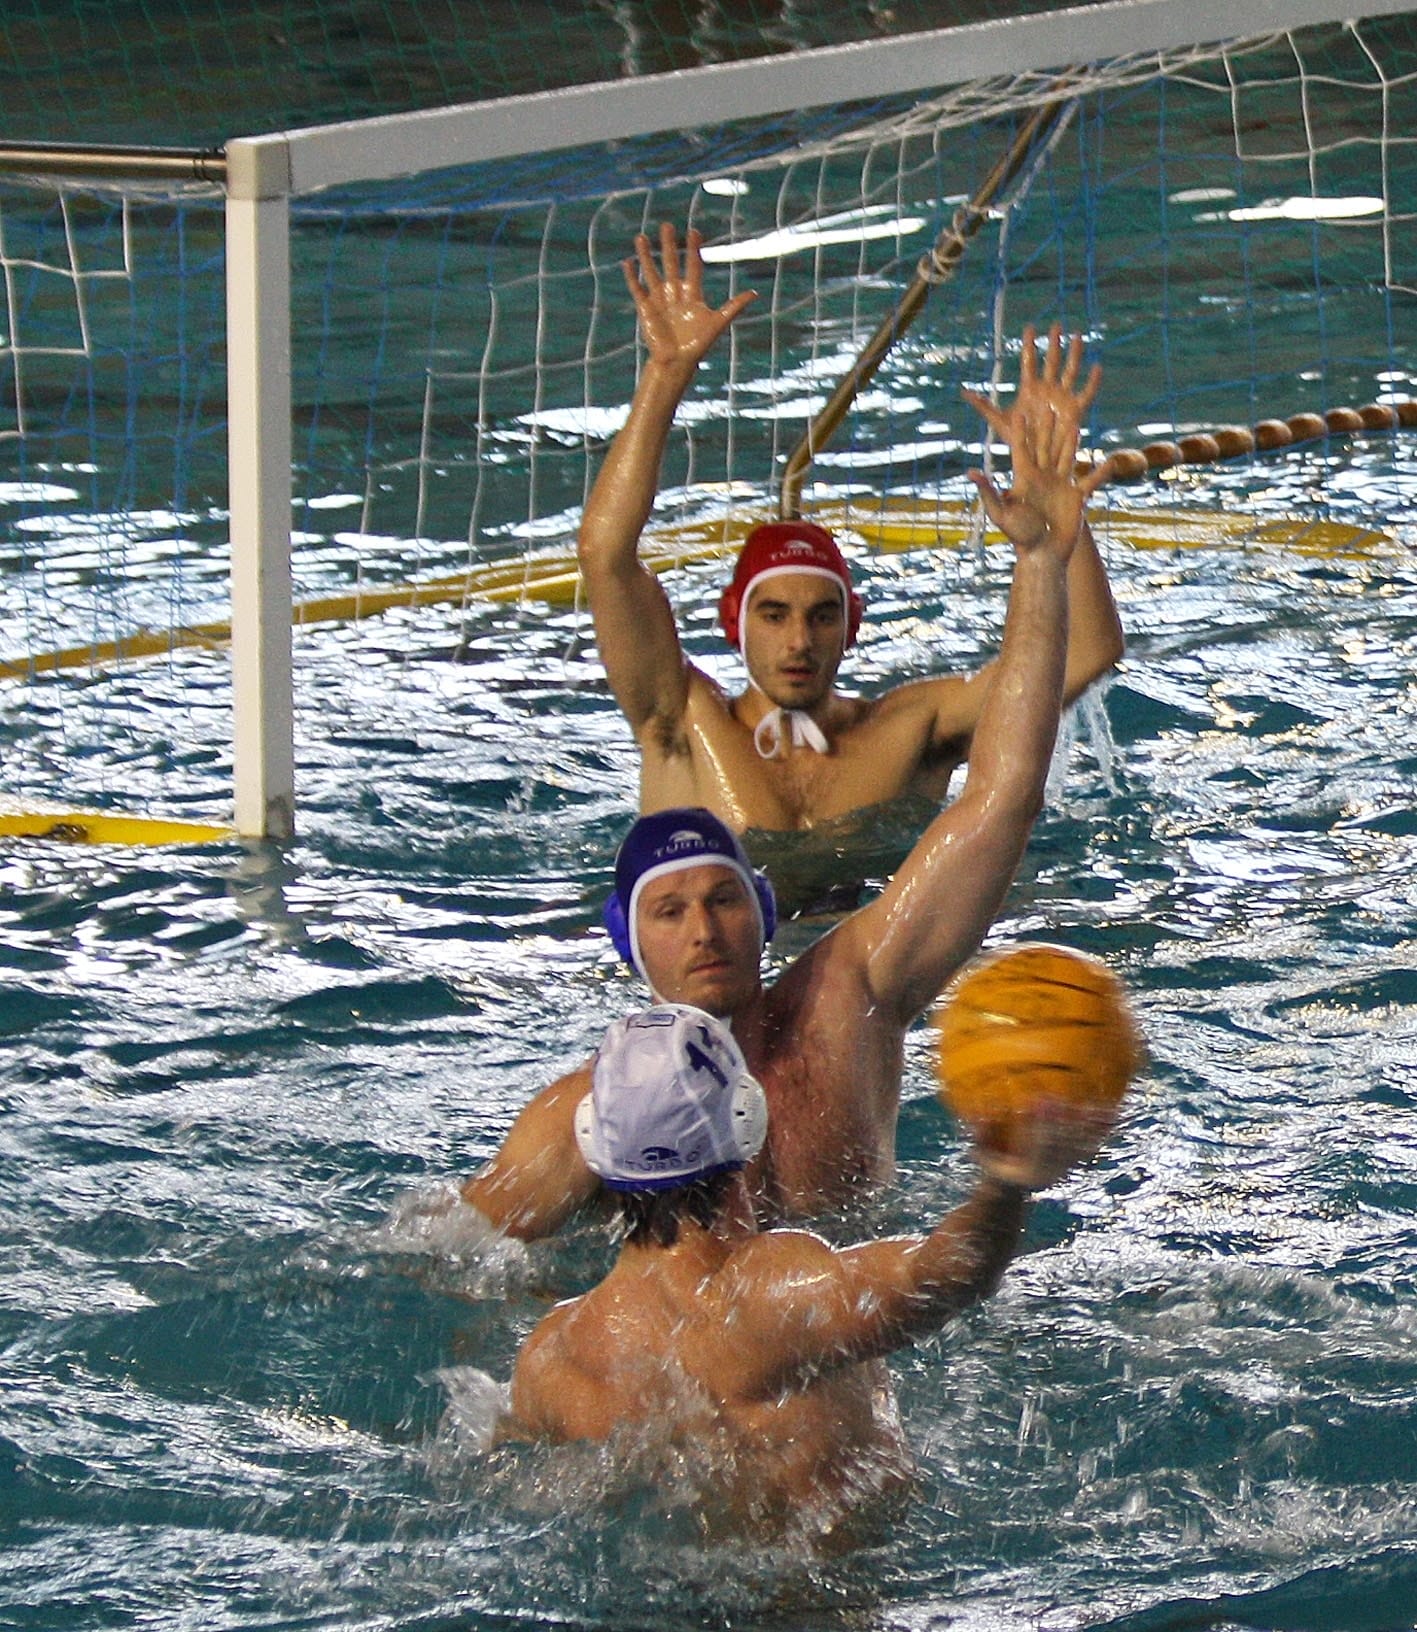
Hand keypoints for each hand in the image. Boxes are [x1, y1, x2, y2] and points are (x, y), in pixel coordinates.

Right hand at [623, 222, 756, 384]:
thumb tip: (754, 294)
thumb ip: (733, 307)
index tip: (694, 231)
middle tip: (667, 225)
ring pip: (652, 272)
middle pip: (672, 264)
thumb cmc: (697, 345)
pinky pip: (637, 288)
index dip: (694, 249)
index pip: (693, 266)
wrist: (675, 362)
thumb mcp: (717, 324)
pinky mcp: (645, 308)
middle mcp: (675, 293)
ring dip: (647, 255)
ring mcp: (659, 299)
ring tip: (641, 237)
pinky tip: (628, 262)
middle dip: (669, 245)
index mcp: (692, 294)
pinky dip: (632, 276)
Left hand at [963, 324, 1111, 562]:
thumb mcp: (1001, 513)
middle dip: (1048, 427)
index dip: (1020, 431)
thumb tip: (971, 473)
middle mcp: (1042, 478)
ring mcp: (1060, 486)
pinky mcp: (1076, 497)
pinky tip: (1109, 459)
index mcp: (1024, 478)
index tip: (1019, 412)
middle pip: (1046, 447)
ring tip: (1075, 421)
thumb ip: (989, 492)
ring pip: (1068, 457)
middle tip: (1050, 406)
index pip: (1021, 449)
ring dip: (1071, 440)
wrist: (1042, 554)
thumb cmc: (1019, 536)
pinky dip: (1100, 472)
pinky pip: (1090, 480)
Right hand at [972, 1095, 1118, 1190]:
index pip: (1036, 1147)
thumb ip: (981, 1137)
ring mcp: (1064, 1167)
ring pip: (1080, 1146)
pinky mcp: (1073, 1161)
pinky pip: (1091, 1144)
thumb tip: (982, 1114)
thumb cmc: (994, 1166)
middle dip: (1060, 1121)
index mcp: (1028, 1173)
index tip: (1036, 1101)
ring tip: (1098, 1108)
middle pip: (1060, 1146)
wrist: (1012, 1189)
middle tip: (1058, 1098)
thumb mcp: (983, 1155)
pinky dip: (1101, 1129)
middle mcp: (1051, 1172)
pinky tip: (1113, 1114)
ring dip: (1089, 1126)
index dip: (1037, 1124)